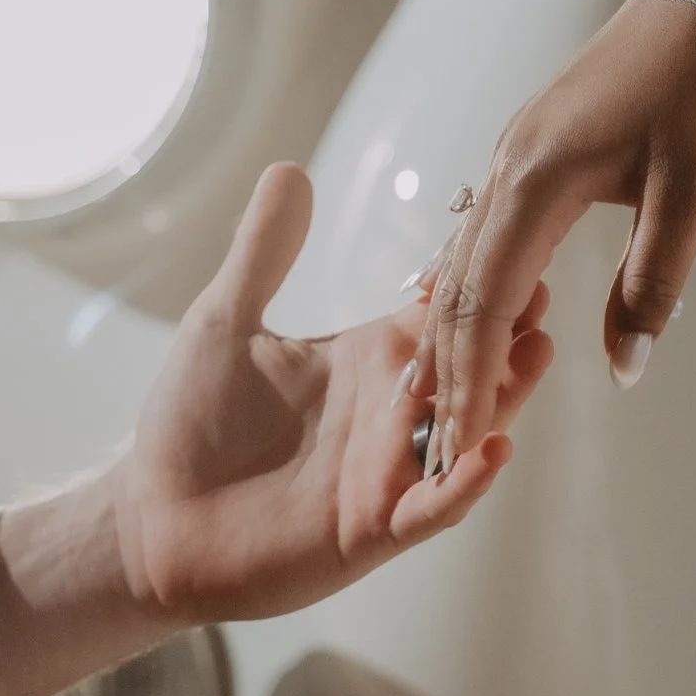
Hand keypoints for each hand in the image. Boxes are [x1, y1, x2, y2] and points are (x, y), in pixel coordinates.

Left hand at [0, 163, 552, 695]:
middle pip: (471, 366)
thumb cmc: (190, 424)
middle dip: (508, 330)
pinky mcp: (369, 529)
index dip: (472, 279)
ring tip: (539, 352)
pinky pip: (432, 508)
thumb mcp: (225, 322)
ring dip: (506, 396)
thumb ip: (264, 252)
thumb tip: (290, 167)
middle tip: (543, 287)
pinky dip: (464, 483)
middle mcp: (390, 414)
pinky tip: (493, 448)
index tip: (510, 233)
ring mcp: (387, 474)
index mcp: (367, 360)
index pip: (439, 312)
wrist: (152, 521)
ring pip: (467, 432)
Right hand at [414, 0, 695, 470]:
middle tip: (432, 440)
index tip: (459, 442)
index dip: (472, 377)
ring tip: (434, 391)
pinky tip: (469, 307)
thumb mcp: (694, 194)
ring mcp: (514, 152)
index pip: (487, 301)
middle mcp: (508, 166)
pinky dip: (472, 282)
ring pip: (465, 254)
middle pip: (459, 283)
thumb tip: (625, 369)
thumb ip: (654, 283)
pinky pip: (483, 226)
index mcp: (537, 182)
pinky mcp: (532, 144)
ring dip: (452, 327)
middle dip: (447, 365)